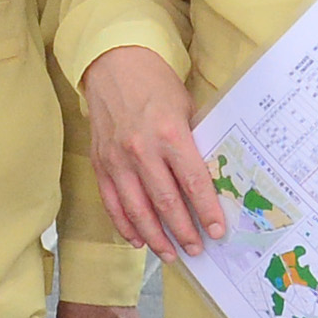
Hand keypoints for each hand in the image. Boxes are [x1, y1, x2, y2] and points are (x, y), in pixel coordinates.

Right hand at [81, 47, 220, 263]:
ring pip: (137, 210)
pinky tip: (137, 239)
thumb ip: (193, 143)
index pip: (193, 184)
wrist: (112, 64)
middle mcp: (142, 150)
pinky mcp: (100, 163)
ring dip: (155, 237)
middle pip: (166, 203)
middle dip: (184, 232)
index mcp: (170, 134)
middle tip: (196, 250)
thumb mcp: (185, 108)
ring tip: (170, 254)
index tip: (216, 232)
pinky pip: (112, 203)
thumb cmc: (155, 83)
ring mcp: (117, 159)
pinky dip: (124, 225)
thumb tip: (210, 180)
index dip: (206, 212)